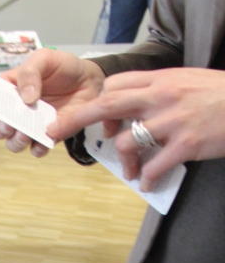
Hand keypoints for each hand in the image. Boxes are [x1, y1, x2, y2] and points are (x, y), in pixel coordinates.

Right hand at [0, 49, 104, 156]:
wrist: (90, 80)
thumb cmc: (63, 67)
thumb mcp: (44, 58)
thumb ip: (30, 73)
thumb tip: (25, 97)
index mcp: (9, 90)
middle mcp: (16, 110)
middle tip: (8, 123)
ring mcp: (31, 125)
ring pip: (12, 142)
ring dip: (14, 142)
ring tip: (25, 133)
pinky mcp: (47, 136)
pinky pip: (36, 149)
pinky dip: (37, 149)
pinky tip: (42, 141)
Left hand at [48, 67, 224, 189]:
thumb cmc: (222, 96)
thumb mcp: (189, 82)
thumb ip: (161, 93)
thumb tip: (137, 111)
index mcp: (162, 80)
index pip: (116, 85)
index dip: (100, 103)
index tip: (98, 121)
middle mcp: (163, 97)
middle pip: (107, 105)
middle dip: (76, 119)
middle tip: (54, 132)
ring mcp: (173, 121)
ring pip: (128, 142)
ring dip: (123, 162)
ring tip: (131, 172)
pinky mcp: (187, 144)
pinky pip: (153, 166)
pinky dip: (145, 178)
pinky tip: (148, 182)